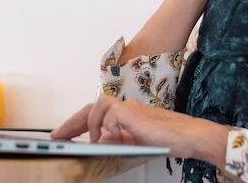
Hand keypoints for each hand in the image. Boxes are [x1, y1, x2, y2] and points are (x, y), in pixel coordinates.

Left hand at [51, 96, 228, 165]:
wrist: (191, 136)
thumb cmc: (172, 138)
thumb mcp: (138, 142)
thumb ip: (121, 139)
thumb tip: (102, 141)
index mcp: (128, 113)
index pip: (97, 113)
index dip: (77, 123)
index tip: (64, 134)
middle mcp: (128, 107)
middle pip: (92, 107)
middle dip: (72, 122)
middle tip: (57, 135)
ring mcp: (130, 108)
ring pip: (99, 105)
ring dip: (89, 123)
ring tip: (90, 140)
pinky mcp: (133, 113)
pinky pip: (111, 115)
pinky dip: (108, 128)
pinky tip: (112, 138)